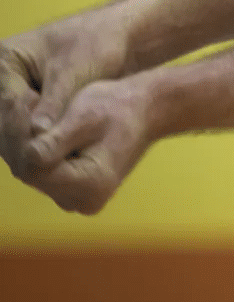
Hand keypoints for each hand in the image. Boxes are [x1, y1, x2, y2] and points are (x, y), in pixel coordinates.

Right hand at [0, 10, 129, 187]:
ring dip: (26, 145)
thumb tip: (36, 135)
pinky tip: (51, 160)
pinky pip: (24, 128)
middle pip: (3, 116)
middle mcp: (4, 75)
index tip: (39, 144)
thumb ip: (54, 102)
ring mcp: (13, 90)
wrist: (115, 37)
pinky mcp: (27, 103)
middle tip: (39, 162)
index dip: (20, 125)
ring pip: (11, 127)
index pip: (6, 100)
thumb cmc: (96, 45)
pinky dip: (35, 142)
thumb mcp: (74, 72)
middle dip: (20, 138)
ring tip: (46, 164)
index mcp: (5, 58)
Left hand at [17, 77, 153, 213]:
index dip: (20, 136)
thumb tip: (28, 155)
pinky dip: (37, 149)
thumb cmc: (120, 106)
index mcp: (91, 184)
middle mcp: (84, 200)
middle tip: (20, 100)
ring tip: (27, 108)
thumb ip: (57, 140)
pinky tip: (37, 125)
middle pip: (32, 173)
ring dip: (25, 143)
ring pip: (34, 173)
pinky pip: (44, 173)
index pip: (34, 167)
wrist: (149, 109)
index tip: (17, 102)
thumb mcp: (87, 116)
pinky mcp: (75, 191)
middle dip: (20, 138)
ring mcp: (79, 199)